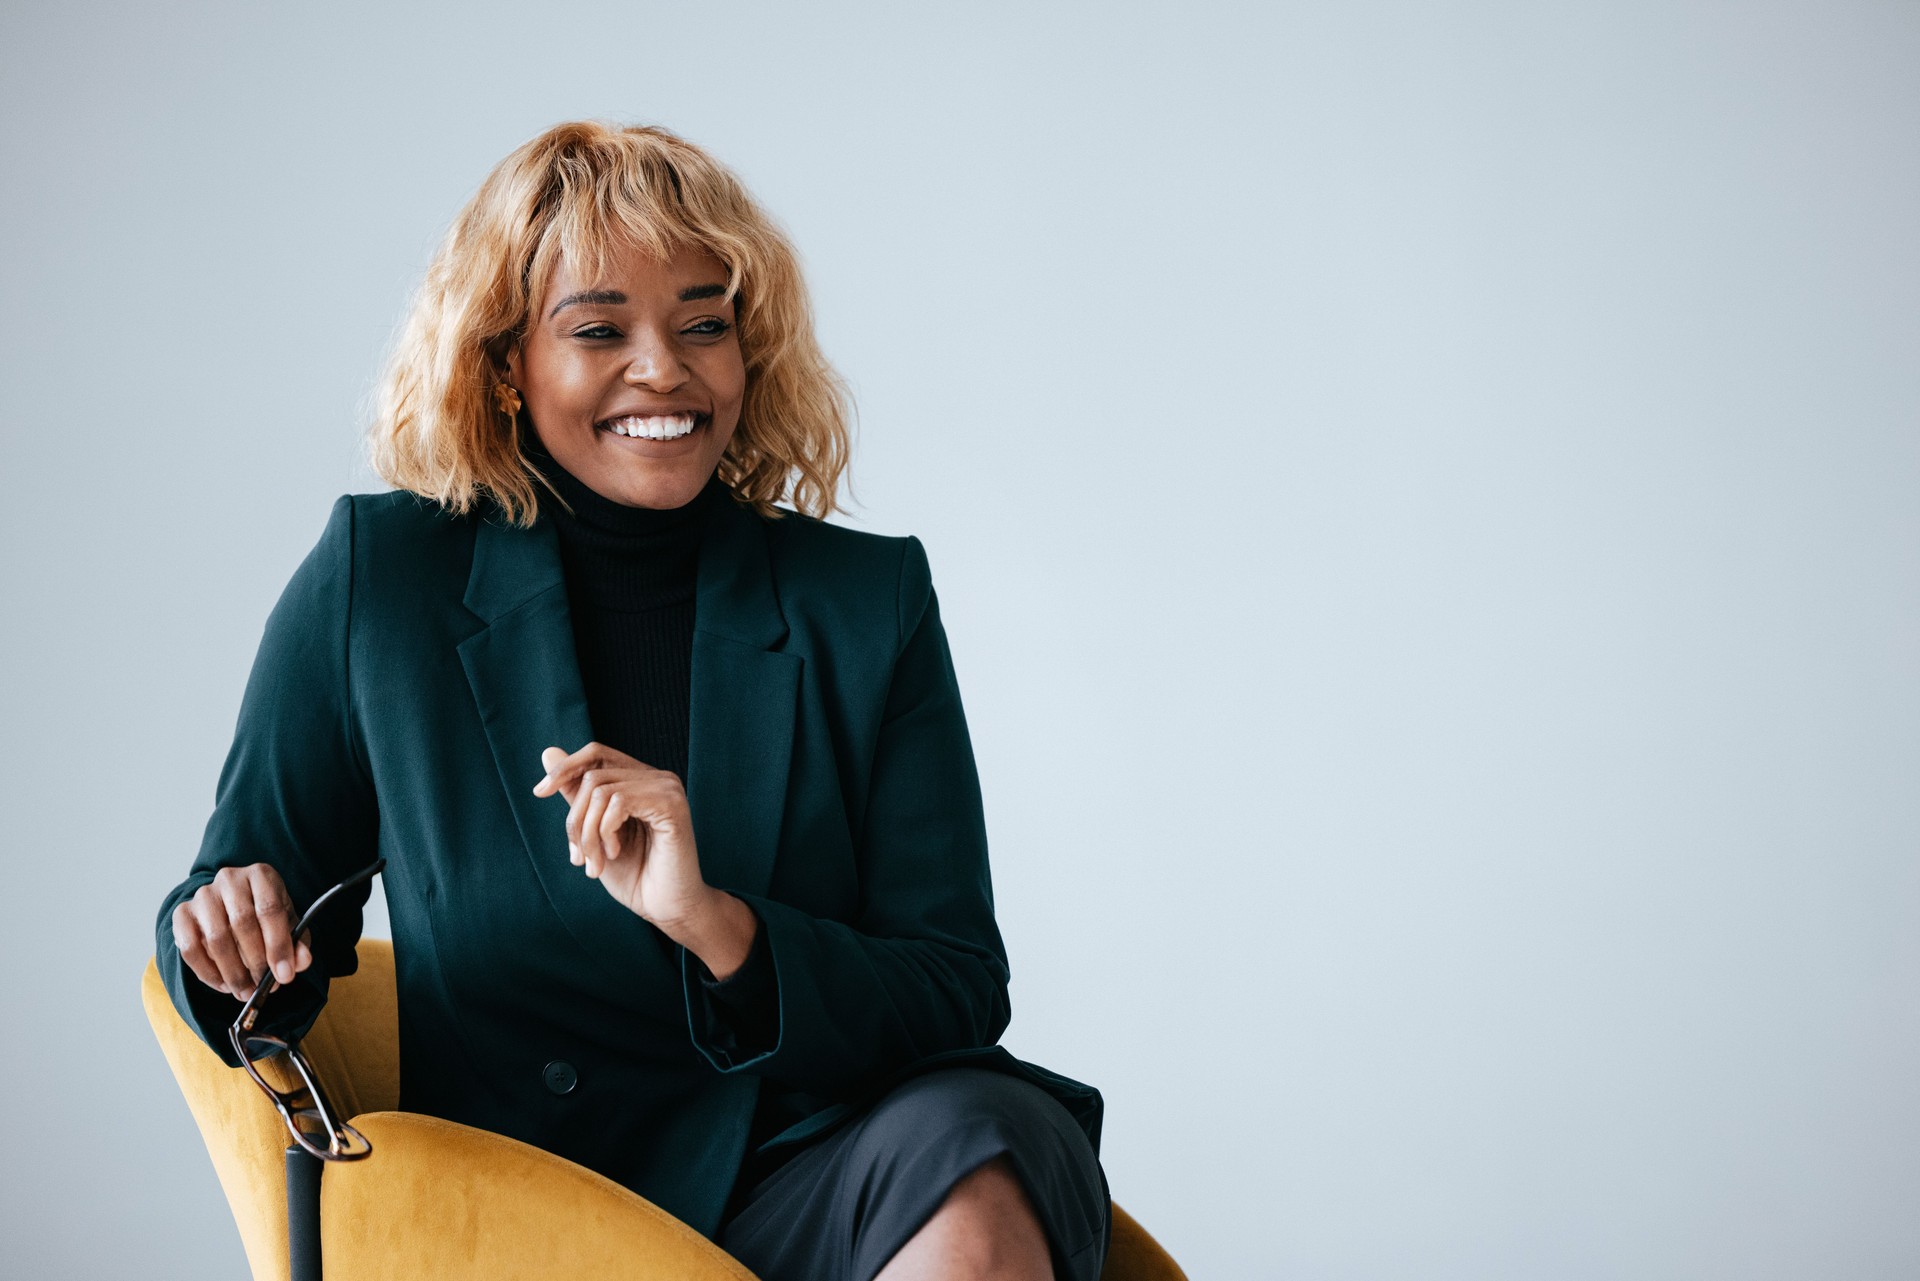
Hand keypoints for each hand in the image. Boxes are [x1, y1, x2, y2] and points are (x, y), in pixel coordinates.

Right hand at [172, 864, 313, 998]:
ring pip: (216, 938)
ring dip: (233, 972)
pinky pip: (190, 949)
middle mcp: (229, 879)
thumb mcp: (289, 924)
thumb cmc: (265, 915)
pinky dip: (208, 973)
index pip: (270, 909)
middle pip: (242, 923)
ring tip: (246, 991)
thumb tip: (302, 962)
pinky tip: (224, 985)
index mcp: (261, 875)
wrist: (231, 906)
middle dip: (256, 961)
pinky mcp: (182, 914)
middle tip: (263, 986)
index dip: (278, 945)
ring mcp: (203, 895)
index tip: (285, 975)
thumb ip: (298, 942)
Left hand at [531, 741, 712, 929]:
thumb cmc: (635, 874)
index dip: (565, 768)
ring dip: (588, 833)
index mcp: (641, 780)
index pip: (596, 753)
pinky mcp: (672, 805)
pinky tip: (615, 853)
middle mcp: (657, 778)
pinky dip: (605, 832)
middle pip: (592, 776)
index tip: (540, 792)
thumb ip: (576, 794)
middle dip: (575, 821)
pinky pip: (619, 802)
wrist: (666, 908)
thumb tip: (548, 751)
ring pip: (601, 791)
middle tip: (578, 858)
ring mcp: (667, 789)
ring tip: (595, 863)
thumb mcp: (593, 831)